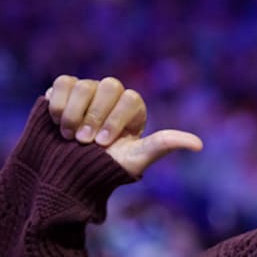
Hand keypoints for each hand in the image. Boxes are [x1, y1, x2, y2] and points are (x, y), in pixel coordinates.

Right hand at [45, 75, 202, 177]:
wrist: (64, 173)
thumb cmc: (104, 167)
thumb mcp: (135, 159)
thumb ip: (163, 145)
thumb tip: (199, 145)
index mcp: (133, 109)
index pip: (131, 99)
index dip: (115, 120)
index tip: (103, 144)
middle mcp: (112, 96)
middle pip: (109, 86)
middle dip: (95, 115)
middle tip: (83, 141)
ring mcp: (88, 91)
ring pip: (84, 85)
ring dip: (74, 113)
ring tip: (69, 136)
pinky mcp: (63, 91)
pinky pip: (62, 83)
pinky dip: (58, 103)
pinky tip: (57, 123)